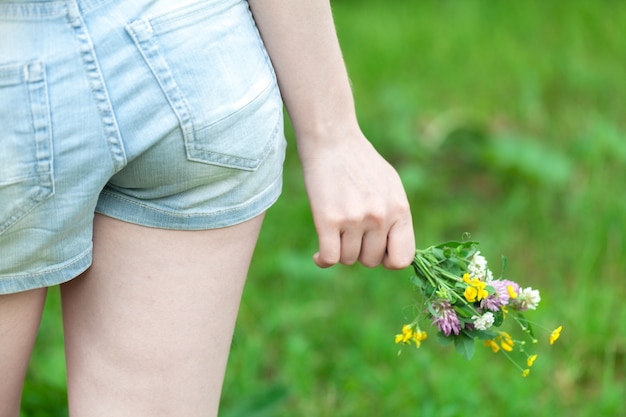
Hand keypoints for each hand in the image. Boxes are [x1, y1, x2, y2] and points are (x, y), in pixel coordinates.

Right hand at [299, 131, 414, 269]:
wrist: (332, 141)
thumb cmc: (360, 163)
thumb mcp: (390, 186)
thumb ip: (396, 217)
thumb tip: (395, 253)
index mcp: (399, 210)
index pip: (403, 258)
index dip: (389, 261)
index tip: (378, 253)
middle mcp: (380, 217)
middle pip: (371, 261)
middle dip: (361, 252)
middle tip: (351, 234)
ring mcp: (355, 219)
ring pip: (348, 259)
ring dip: (341, 251)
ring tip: (336, 233)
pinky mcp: (328, 219)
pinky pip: (330, 258)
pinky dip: (323, 260)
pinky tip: (319, 254)